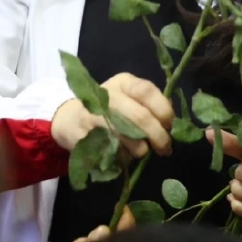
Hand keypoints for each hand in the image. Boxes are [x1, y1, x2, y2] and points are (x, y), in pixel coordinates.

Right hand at [51, 73, 174, 158]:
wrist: (69, 119)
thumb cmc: (110, 109)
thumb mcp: (128, 98)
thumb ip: (150, 105)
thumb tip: (172, 122)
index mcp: (122, 83)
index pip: (147, 91)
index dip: (163, 109)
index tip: (169, 124)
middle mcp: (107, 96)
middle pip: (140, 116)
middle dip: (158, 136)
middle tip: (165, 148)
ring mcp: (93, 117)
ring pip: (128, 138)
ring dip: (140, 149)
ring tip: (141, 151)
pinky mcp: (84, 138)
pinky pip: (113, 153)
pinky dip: (122, 158)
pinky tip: (121, 154)